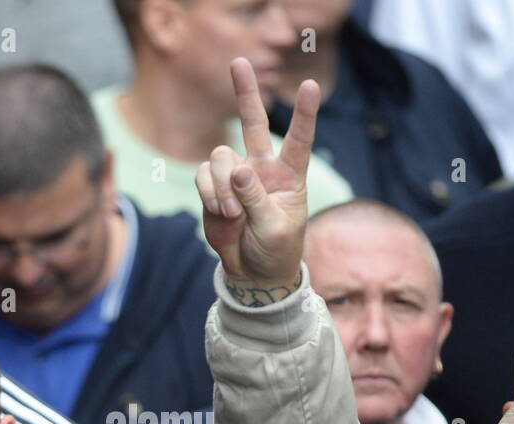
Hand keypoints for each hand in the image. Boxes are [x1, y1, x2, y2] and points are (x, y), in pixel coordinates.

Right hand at [196, 57, 318, 301]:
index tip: (310, 86)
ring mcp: (235, 175)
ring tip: (233, 212)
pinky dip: (210, 194)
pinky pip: (203, 176)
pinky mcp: (213, 187)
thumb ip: (256, 198)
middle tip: (239, 61)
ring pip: (220, 157)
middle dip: (245, 92)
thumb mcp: (275, 227)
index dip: (304, 113)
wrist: (253, 272)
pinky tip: (221, 212)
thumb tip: (237, 169)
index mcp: (290, 174)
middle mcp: (262, 167)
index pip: (299, 138)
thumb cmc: (275, 250)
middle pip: (253, 122)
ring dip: (222, 185)